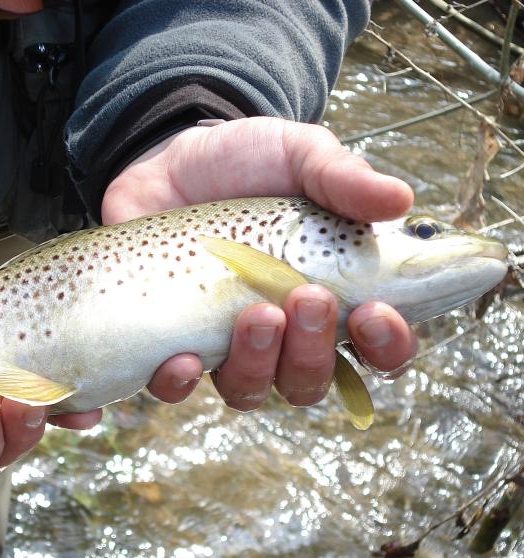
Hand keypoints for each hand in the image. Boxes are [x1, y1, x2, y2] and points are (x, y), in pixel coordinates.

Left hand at [102, 117, 417, 408]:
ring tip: (255, 314)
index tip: (374, 312)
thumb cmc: (245, 162)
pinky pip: (179, 388)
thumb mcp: (298, 155)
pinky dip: (182, 383)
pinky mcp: (173, 342)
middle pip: (309, 380)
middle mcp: (281, 331)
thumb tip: (401, 200)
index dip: (386, 346)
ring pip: (251, 391)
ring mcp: (224, 341)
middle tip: (308, 296)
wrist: (169, 162)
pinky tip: (183, 358)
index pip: (375, 346)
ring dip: (258, 366)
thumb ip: (342, 176)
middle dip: (314, 351)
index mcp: (327, 292)